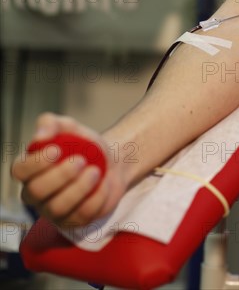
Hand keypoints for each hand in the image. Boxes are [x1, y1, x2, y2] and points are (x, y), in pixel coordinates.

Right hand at [11, 113, 126, 228]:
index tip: (56, 149)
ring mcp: (53, 210)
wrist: (112, 162)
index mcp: (29, 169)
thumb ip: (51, 123)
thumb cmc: (84, 145)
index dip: (35, 162)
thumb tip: (40, 136)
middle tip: (80, 160)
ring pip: (58, 207)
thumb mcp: (69, 127)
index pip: (20, 170)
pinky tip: (104, 183)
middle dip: (60, 175)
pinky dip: (96, 198)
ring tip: (95, 171)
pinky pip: (81, 215)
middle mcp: (35, 193)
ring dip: (78, 188)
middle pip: (37, 191)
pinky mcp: (73, 221)